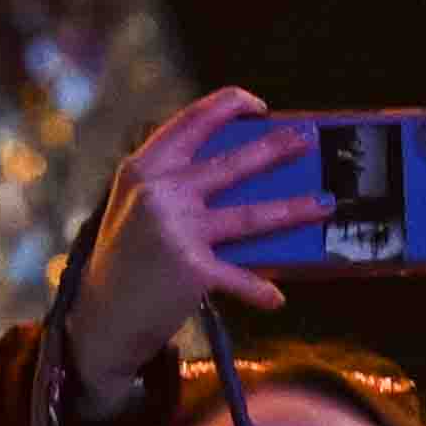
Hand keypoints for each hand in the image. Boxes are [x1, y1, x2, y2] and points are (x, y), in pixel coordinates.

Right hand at [59, 89, 312, 407]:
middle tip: (307, 140)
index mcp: (143, 169)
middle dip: (275, 149)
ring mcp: (176, 230)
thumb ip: (175, 185)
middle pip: (230, 164)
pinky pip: (239, 275)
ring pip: (250, 216)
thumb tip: (248, 176)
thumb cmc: (127, 261)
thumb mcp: (137, 209)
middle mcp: (158, 193)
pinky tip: (276, 298)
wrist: (100, 319)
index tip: (259, 106)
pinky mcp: (191, 269)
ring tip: (325, 204)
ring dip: (293, 209)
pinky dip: (259, 290)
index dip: (228, 106)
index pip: (191, 121)